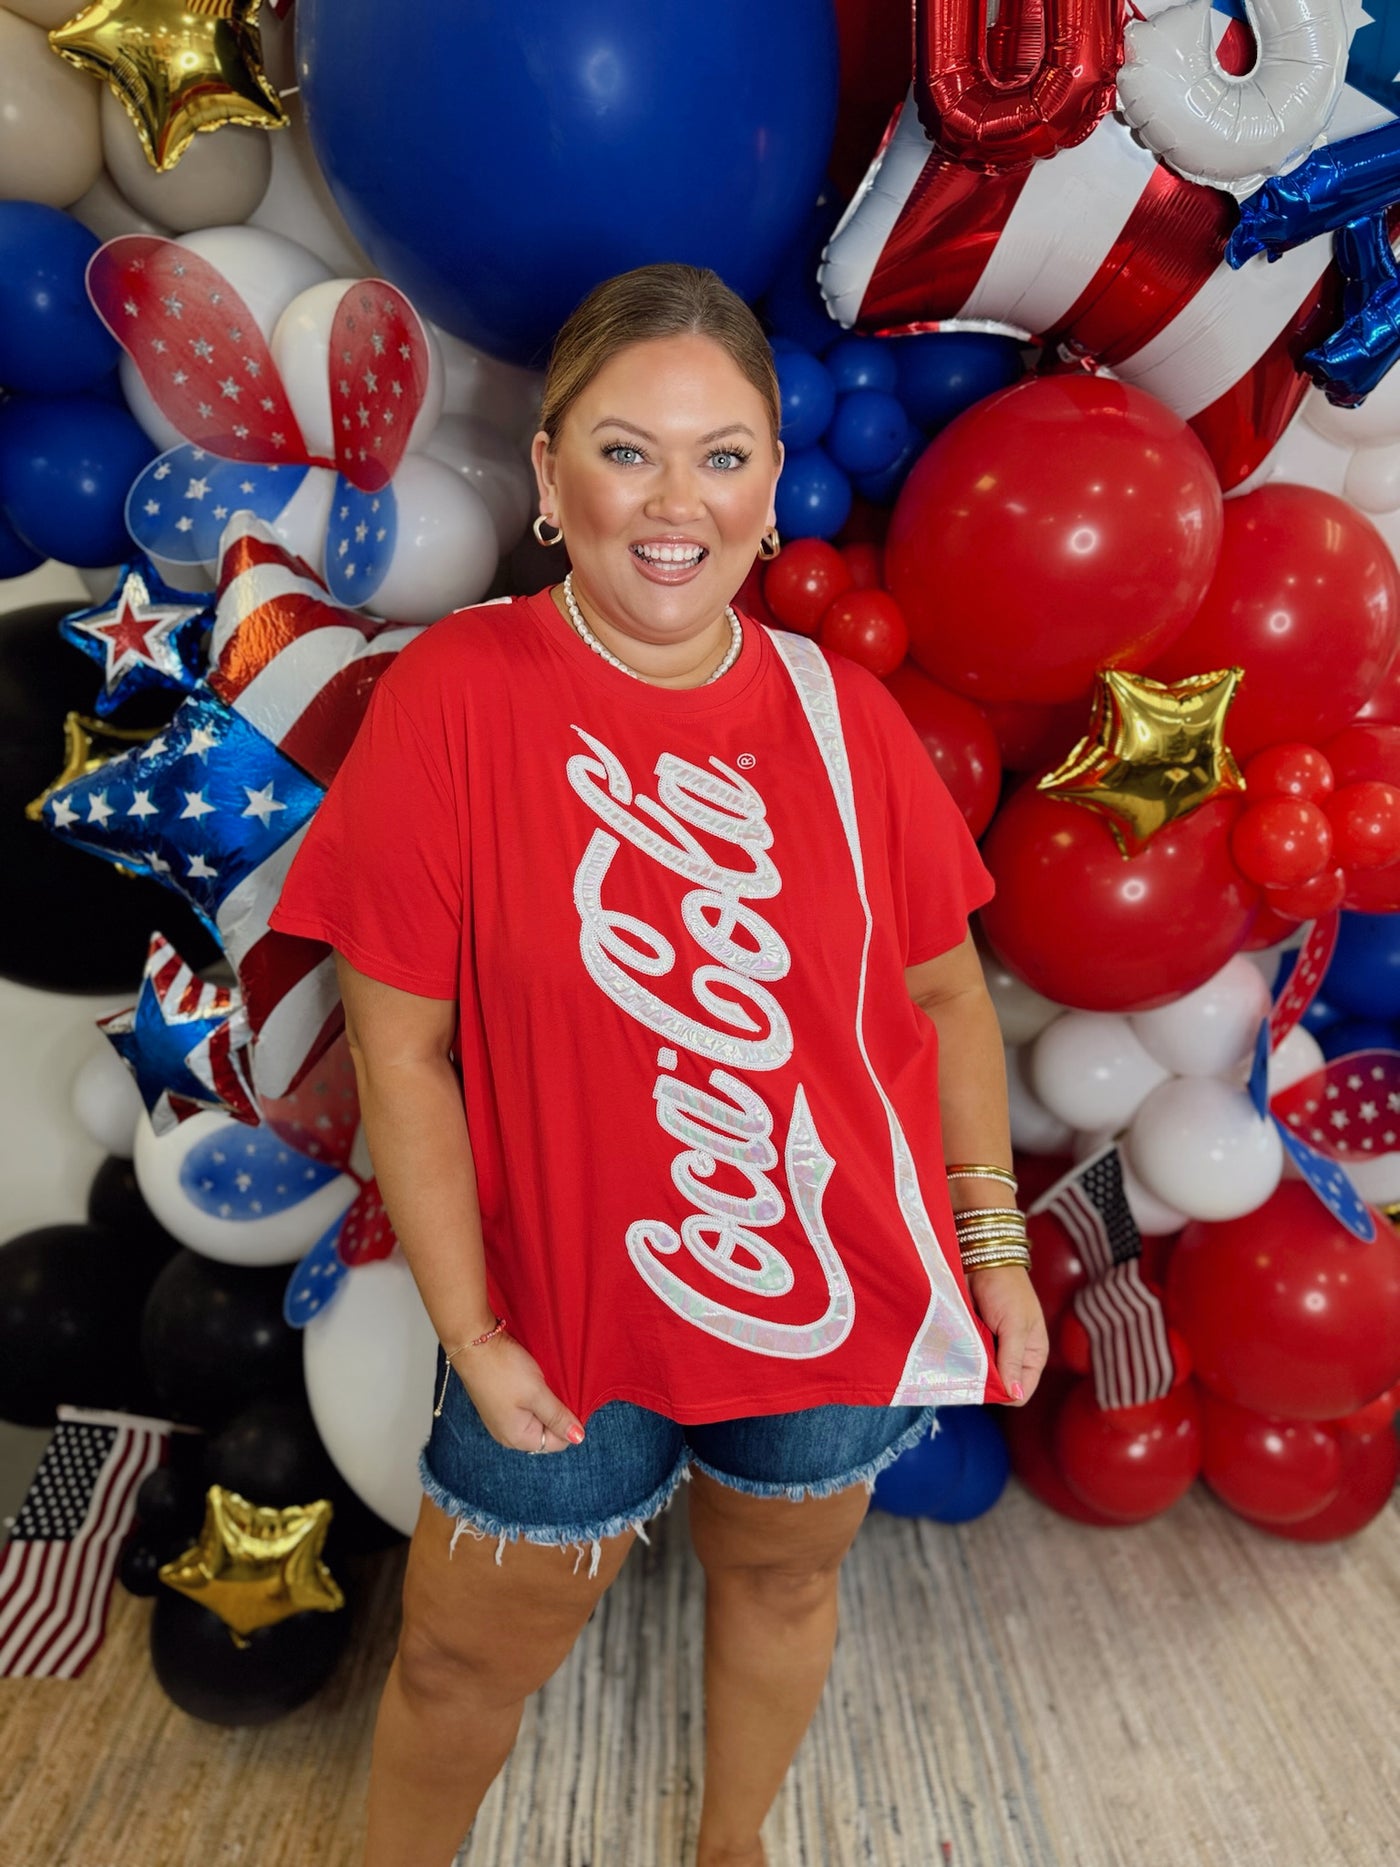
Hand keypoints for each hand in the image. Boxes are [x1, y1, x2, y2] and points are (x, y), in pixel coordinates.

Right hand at [453, 1331, 585, 1452]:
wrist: (472, 1342)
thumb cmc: (503, 1368)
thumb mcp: (537, 1393)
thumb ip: (557, 1417)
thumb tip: (578, 1438)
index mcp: (517, 1437)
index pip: (557, 1442)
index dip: (568, 1423)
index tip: (570, 1399)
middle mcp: (507, 1433)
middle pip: (546, 1431)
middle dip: (556, 1412)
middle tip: (557, 1388)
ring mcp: (502, 1418)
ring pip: (536, 1416)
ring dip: (545, 1402)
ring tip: (545, 1382)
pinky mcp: (499, 1403)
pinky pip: (525, 1406)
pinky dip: (534, 1395)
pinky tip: (534, 1379)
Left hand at [966, 1266, 1048, 1404]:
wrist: (981, 1258)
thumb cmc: (1007, 1288)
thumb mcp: (1016, 1325)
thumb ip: (1013, 1359)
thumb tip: (1014, 1395)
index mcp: (1032, 1355)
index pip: (1020, 1392)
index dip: (1004, 1393)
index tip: (986, 1382)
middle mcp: (1010, 1357)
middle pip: (996, 1387)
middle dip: (983, 1382)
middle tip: (969, 1366)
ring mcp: (988, 1349)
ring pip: (977, 1375)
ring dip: (967, 1369)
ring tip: (959, 1356)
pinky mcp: (969, 1340)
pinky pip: (962, 1359)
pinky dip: (956, 1357)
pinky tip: (949, 1351)